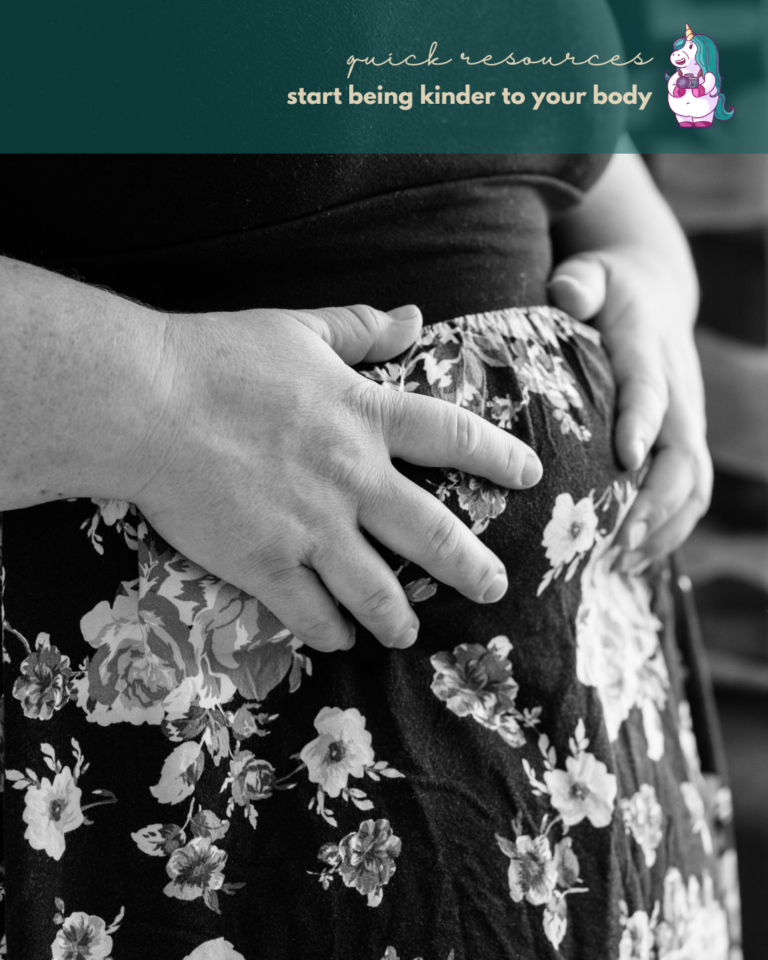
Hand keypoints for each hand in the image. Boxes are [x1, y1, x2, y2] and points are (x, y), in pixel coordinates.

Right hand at [130, 304, 542, 652]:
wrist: (146, 403)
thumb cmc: (217, 358)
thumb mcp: (297, 329)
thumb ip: (360, 330)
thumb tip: (415, 319)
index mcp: (364, 416)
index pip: (453, 436)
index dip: (498, 455)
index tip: (530, 475)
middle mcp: (352, 478)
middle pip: (433, 534)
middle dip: (471, 566)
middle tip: (494, 587)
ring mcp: (312, 528)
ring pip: (377, 591)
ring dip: (399, 618)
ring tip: (409, 634)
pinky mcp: (266, 564)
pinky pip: (310, 613)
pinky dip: (330, 633)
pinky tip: (339, 641)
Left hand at [548, 250, 711, 569]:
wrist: (653, 293)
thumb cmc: (608, 288)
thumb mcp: (592, 271)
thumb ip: (581, 282)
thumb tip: (568, 290)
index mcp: (650, 352)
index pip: (650, 389)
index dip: (642, 422)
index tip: (626, 458)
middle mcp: (677, 393)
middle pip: (683, 453)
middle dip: (658, 501)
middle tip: (620, 542)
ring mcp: (684, 422)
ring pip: (694, 483)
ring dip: (666, 528)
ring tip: (623, 565)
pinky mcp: (681, 443)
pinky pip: (688, 493)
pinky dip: (668, 530)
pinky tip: (632, 559)